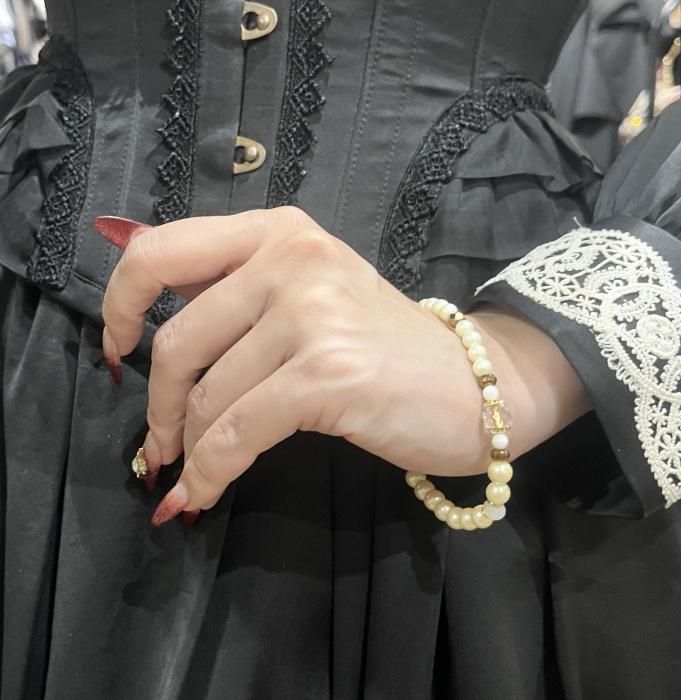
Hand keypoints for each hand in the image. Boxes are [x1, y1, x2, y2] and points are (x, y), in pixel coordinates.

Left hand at [100, 207, 588, 523]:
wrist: (473, 384)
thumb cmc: (385, 349)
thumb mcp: (310, 299)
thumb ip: (238, 301)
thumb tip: (142, 340)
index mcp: (280, 233)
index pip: (163, 251)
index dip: (119, 305)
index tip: (116, 352)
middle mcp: (293, 258)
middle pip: (179, 341)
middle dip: (160, 406)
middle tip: (160, 444)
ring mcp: (311, 313)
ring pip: (208, 395)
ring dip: (189, 446)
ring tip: (192, 471)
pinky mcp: (326, 373)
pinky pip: (236, 432)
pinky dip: (209, 471)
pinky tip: (201, 494)